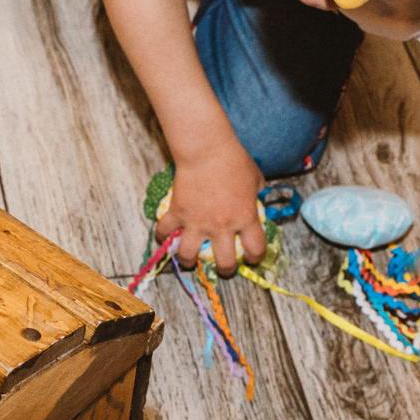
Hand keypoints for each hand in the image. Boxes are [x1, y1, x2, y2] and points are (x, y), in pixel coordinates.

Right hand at [159, 147, 266, 275]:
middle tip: (223, 265)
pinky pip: (164, 232)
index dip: (256, 257)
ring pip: (188, 256)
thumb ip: (257, 195)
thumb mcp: (256, 178)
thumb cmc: (234, 161)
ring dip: (188, 261)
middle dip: (226, 270)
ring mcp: (196, 222)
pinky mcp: (177, 213)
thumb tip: (256, 201)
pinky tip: (165, 235)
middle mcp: (221, 226)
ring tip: (189, 258)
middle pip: (224, 263)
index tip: (252, 256)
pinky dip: (162, 236)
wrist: (206, 149)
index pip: (256, 249)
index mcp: (245, 218)